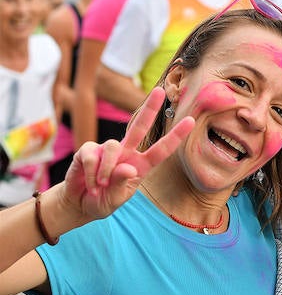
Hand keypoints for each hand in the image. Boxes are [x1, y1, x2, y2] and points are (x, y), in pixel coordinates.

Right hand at [61, 88, 193, 222]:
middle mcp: (127, 153)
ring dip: (106, 170)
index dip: (176, 135)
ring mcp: (108, 150)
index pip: (162, 150)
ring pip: (113, 147)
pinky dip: (91, 172)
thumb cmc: (102, 201)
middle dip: (149, 108)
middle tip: (160, 90)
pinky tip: (89, 182)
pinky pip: (91, 155)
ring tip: (100, 186)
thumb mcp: (115, 200)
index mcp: (141, 165)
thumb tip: (128, 167)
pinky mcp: (89, 150)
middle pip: (140, 126)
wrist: (78, 204)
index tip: (191, 120)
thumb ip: (122, 185)